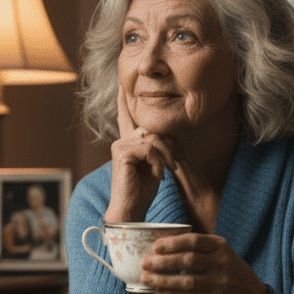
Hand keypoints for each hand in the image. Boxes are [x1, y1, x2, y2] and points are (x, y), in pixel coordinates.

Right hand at [104, 84, 181, 221]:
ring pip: (154, 139)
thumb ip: (157, 148)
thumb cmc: (142, 192)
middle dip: (169, 147)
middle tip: (174, 165)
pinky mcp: (122, 153)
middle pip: (154, 130)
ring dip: (166, 156)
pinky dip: (158, 162)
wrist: (131, 211)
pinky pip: (150, 148)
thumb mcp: (155, 165)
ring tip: (166, 171)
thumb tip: (165, 137)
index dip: (123, 100)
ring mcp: (120, 146)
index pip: (126, 117)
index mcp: (128, 143)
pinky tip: (157, 175)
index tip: (122, 83)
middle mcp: (121, 142)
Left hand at [140, 233, 266, 293]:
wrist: (248, 293)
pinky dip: (171, 292)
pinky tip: (158, 289)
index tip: (155, 246)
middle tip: (145, 262)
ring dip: (163, 280)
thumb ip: (196, 247)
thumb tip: (158, 246)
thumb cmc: (224, 267)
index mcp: (220, 245)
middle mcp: (222, 262)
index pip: (194, 241)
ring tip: (146, 278)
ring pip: (187, 281)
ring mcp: (220, 282)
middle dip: (163, 262)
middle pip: (188, 261)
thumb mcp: (217, 251)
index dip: (172, 243)